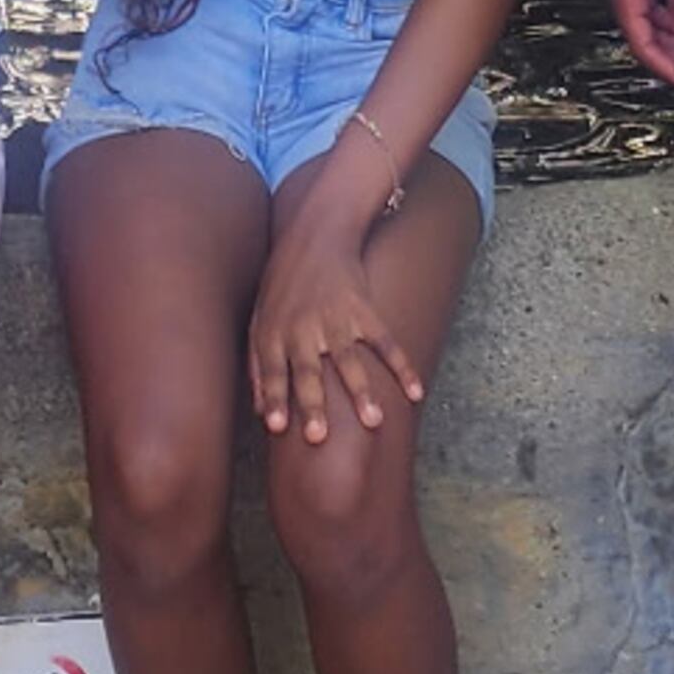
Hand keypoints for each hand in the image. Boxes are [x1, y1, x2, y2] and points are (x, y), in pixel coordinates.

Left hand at [249, 169, 426, 442]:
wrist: (316, 236)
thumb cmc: (282, 284)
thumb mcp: (259, 319)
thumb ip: (257, 364)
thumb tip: (259, 410)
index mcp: (274, 333)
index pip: (272, 371)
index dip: (274, 398)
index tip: (276, 427)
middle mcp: (303, 328)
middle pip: (307, 371)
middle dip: (312, 404)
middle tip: (318, 437)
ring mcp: (336, 320)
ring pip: (349, 361)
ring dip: (361, 392)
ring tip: (373, 422)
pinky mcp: (365, 311)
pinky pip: (385, 343)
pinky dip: (403, 367)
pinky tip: (416, 392)